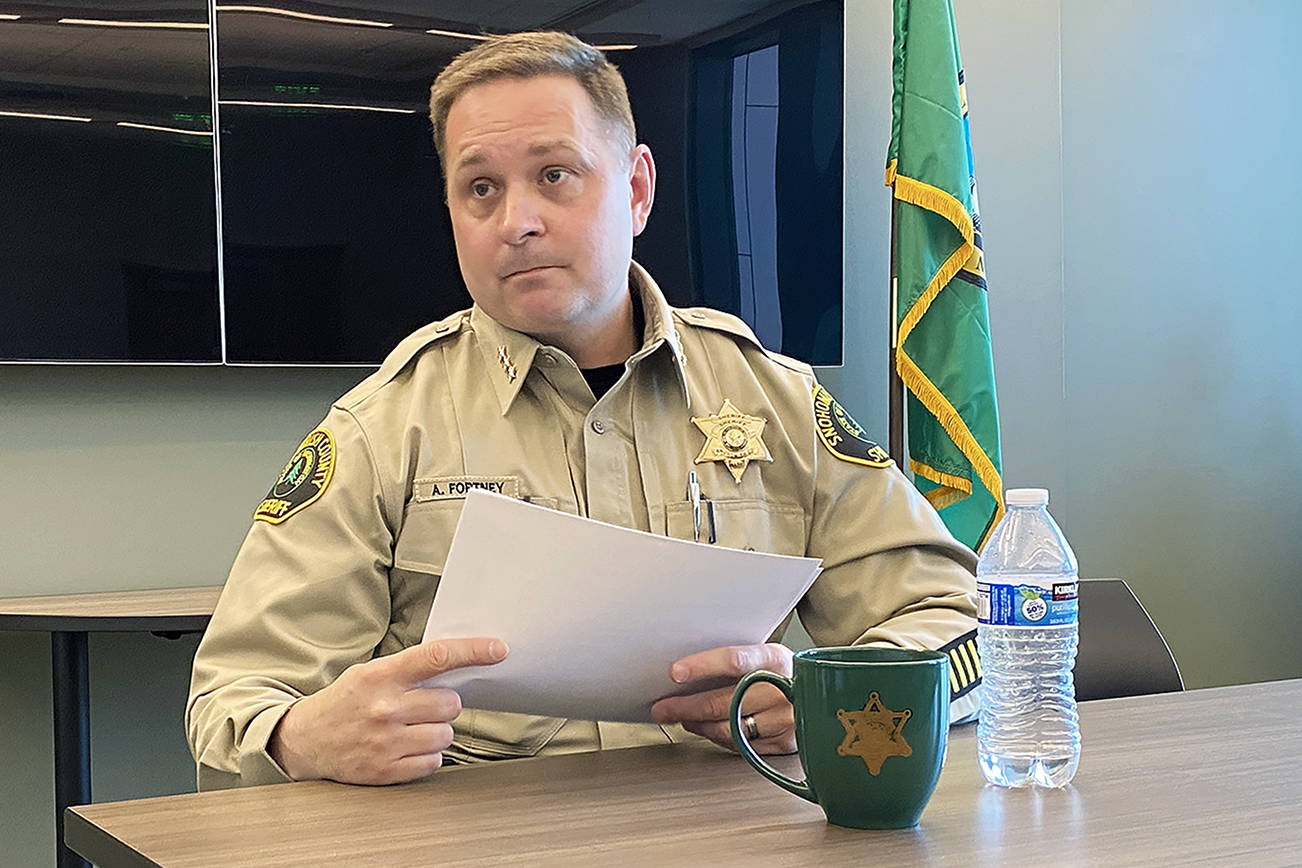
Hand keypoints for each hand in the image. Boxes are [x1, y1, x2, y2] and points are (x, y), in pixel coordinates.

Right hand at [269, 637, 507, 784]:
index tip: (498, 649)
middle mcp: (385, 709)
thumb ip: (408, 670)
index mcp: (381, 677)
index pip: (436, 658)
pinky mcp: (386, 770)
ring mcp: (386, 742)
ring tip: (413, 728)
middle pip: (450, 703)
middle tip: (424, 706)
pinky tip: (407, 747)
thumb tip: (457, 664)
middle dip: (444, 704)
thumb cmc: (345, 702)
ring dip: (437, 731)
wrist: (305, 740)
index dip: (473, 652)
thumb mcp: (370, 673)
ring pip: (445, 734)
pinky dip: (427, 755)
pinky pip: (433, 761)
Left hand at [650, 643, 795, 754]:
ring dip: (699, 725)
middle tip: (663, 708)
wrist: (821, 693)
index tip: (675, 672)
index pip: (734, 660)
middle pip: (726, 700)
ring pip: (730, 728)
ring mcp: (787, 719)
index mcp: (776, 658)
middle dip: (687, 706)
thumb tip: (683, 673)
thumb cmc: (781, 674)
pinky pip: (742, 746)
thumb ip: (734, 664)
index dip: (702, 666)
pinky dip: (719, 739)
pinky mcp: (786, 743)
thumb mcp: (764, 658)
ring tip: (683, 718)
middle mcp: (785, 688)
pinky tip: (708, 729)